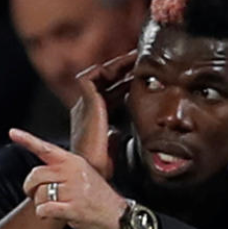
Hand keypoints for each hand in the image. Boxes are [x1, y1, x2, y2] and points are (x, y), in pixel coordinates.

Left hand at [10, 128, 128, 228]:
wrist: (117, 216)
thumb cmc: (98, 197)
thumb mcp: (85, 174)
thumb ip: (63, 169)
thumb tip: (38, 174)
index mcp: (74, 162)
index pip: (47, 149)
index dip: (28, 140)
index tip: (13, 132)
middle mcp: (73, 173)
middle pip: (36, 175)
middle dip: (30, 187)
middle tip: (35, 194)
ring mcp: (73, 191)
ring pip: (39, 194)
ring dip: (39, 203)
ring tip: (51, 206)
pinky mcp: (72, 208)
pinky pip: (44, 208)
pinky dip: (42, 213)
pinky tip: (50, 214)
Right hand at [70, 50, 137, 176]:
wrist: (91, 171)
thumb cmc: (101, 165)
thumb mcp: (112, 146)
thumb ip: (115, 136)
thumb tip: (120, 133)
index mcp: (93, 117)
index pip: (110, 93)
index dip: (125, 83)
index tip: (143, 76)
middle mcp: (86, 108)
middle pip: (105, 81)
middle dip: (123, 70)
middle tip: (142, 60)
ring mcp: (84, 105)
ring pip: (99, 75)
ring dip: (117, 65)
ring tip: (136, 57)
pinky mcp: (86, 104)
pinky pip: (91, 77)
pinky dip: (107, 68)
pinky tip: (127, 65)